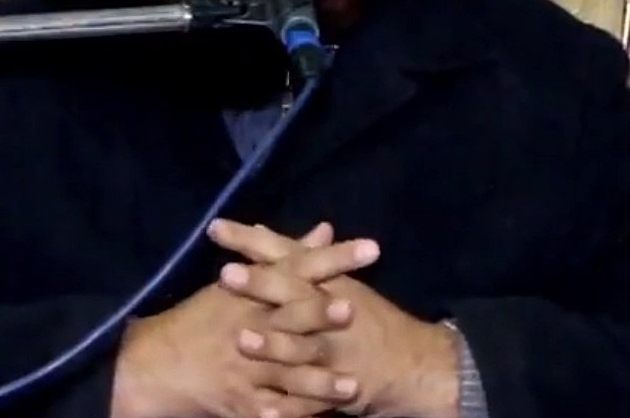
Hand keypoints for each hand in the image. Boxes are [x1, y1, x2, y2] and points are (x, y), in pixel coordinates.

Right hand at [112, 224, 380, 417]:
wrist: (156, 364)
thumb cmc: (202, 318)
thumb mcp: (243, 282)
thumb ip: (290, 256)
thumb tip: (326, 230)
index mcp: (253, 292)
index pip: (300, 267)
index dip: (335, 258)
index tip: (371, 248)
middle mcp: (250, 325)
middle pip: (290, 317)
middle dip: (319, 314)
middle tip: (352, 310)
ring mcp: (245, 366)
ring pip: (287, 373)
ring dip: (318, 381)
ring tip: (351, 386)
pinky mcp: (240, 401)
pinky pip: (270, 411)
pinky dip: (290, 416)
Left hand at [209, 221, 460, 417]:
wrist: (412, 366)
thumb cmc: (368, 318)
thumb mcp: (337, 282)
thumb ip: (295, 257)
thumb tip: (256, 230)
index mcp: (329, 283)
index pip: (287, 255)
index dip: (253, 243)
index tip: (217, 229)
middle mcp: (330, 313)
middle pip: (292, 295)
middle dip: (261, 285)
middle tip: (225, 275)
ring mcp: (333, 353)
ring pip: (300, 346)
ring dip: (272, 344)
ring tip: (241, 340)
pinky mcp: (336, 390)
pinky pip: (308, 400)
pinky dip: (286, 407)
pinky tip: (263, 410)